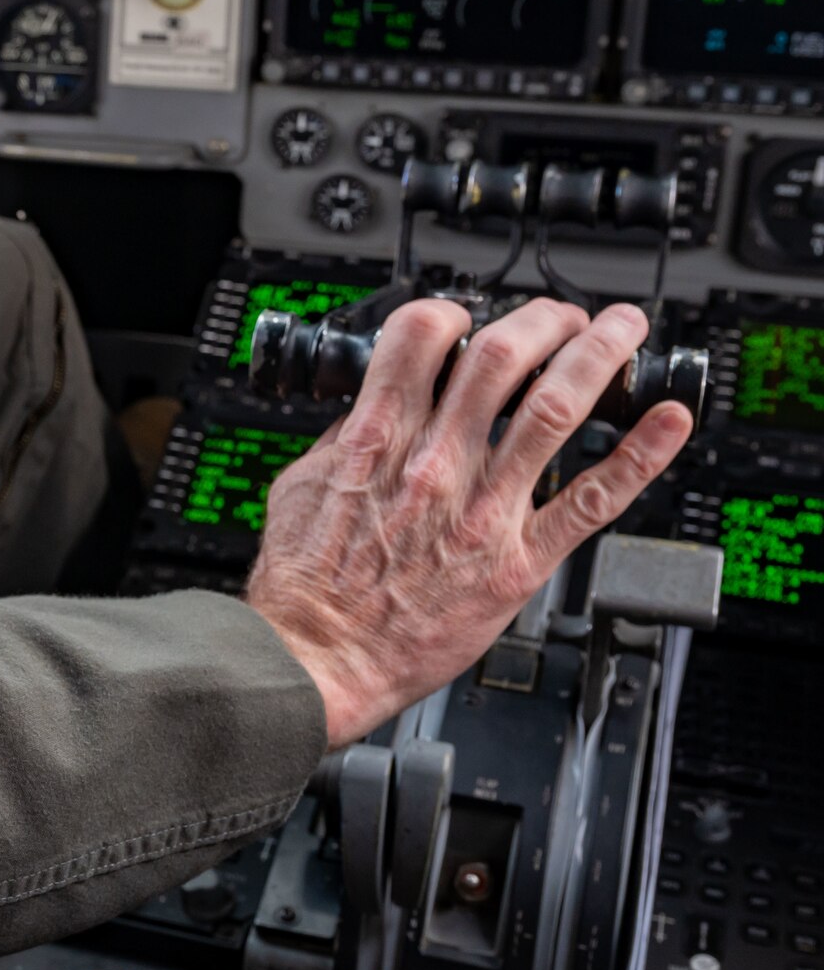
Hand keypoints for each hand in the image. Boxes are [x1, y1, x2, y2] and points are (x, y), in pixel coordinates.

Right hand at [245, 298, 694, 747]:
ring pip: (555, 408)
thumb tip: (372, 407)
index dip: (451, 312)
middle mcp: (435, 463)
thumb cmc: (304, 586)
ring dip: (599, 356)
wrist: (318, 658)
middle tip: (562, 317)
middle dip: (543, 319)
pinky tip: (668, 424)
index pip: (422, 334)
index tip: (464, 320)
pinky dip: (640, 456)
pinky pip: (591, 501)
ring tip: (622, 331)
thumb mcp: (301, 487)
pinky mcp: (517, 562)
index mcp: (377, 438)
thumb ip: (345, 440)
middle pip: (503, 353)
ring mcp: (482, 510)